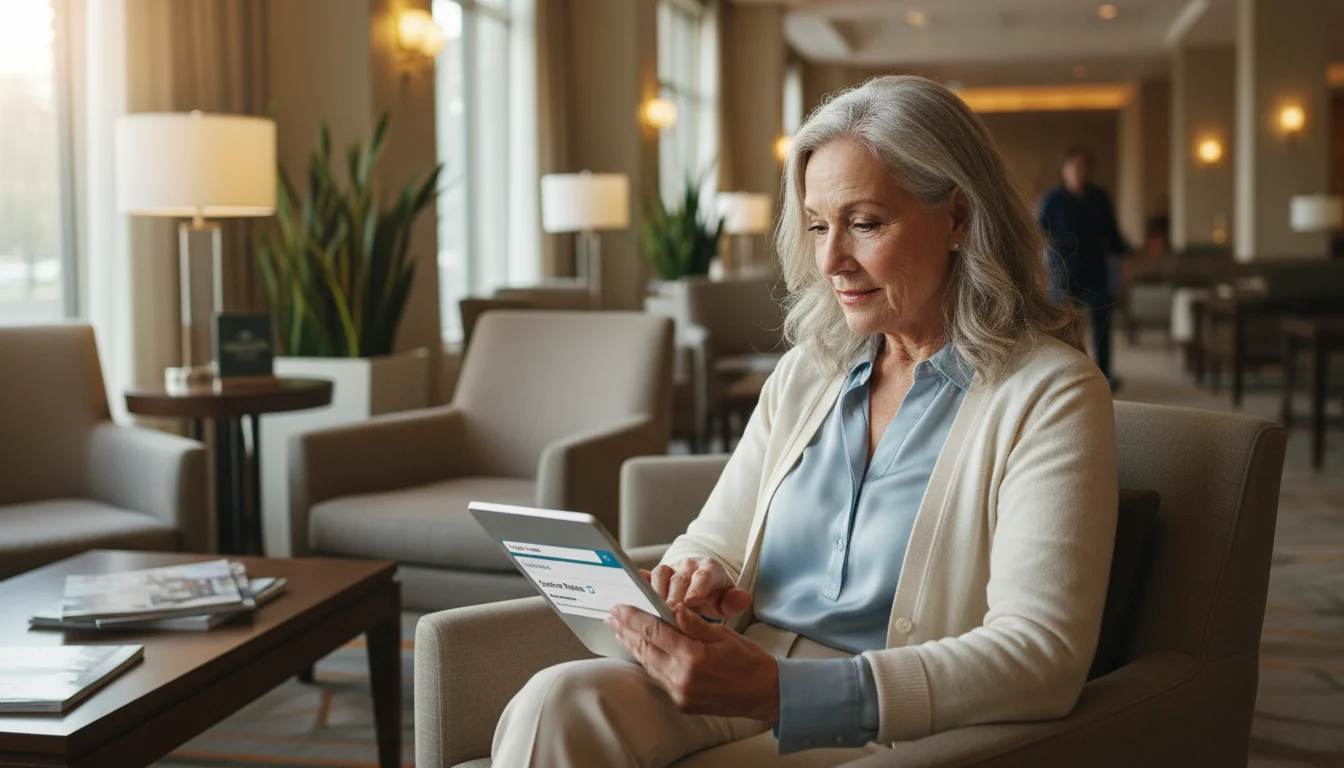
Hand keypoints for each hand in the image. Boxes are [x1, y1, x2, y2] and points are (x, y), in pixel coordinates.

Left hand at [606, 603, 779, 720]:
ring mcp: (680, 693)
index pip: (655, 631)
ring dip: (632, 645)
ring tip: (619, 631)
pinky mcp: (682, 702)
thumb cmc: (748, 660)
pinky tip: (640, 650)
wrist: (764, 694)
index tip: (620, 606)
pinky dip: (647, 661)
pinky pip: (658, 677)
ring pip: (648, 664)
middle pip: (646, 648)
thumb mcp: (724, 634)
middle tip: (612, 616)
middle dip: (627, 630)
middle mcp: (682, 677)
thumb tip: (672, 607)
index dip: (634, 617)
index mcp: (694, 656)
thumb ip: (694, 623)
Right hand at [641, 558, 751, 619]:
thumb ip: (734, 601)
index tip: (690, 602)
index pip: (704, 576)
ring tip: (654, 610)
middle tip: (670, 611)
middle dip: (674, 594)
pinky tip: (632, 595)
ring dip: (656, 591)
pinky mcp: (655, 576)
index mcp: (710, 569)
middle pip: (680, 577)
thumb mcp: (727, 601)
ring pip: (661, 573)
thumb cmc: (715, 597)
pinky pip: (645, 576)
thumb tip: (743, 598)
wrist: (701, 590)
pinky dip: (639, 584)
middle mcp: (689, 566)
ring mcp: (671, 569)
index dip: (697, 588)